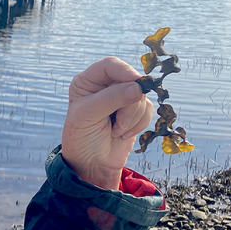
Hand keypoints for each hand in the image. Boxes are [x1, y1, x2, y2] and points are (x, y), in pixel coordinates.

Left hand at [62, 57, 153, 189]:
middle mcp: (105, 86)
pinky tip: (122, 133)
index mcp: (87, 81)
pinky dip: (139, 123)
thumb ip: (111, 99)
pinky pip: (148, 109)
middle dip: (129, 104)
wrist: (92, 164)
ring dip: (132, 117)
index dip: (124, 72)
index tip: (135, 85)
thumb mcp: (88, 116)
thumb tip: (137, 88)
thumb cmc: (82, 138)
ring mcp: (121, 97)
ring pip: (142, 95)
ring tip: (116, 130)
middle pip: (130, 79)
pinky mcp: (134, 111)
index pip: (109, 65)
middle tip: (118, 122)